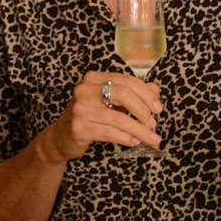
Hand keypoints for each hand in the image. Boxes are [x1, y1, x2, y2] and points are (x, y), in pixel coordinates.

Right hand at [36, 71, 162, 162]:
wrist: (61, 137)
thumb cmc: (90, 117)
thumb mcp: (110, 102)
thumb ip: (132, 94)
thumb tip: (155, 89)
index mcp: (94, 79)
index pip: (126, 80)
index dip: (146, 94)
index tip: (158, 108)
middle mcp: (85, 90)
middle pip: (124, 95)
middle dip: (144, 110)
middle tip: (154, 123)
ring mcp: (80, 109)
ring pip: (119, 118)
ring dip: (139, 129)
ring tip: (151, 137)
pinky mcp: (79, 128)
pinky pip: (109, 132)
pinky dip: (125, 138)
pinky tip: (134, 141)